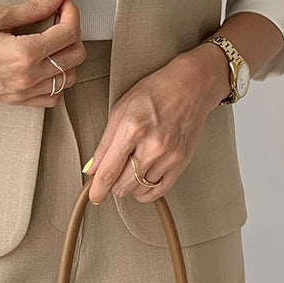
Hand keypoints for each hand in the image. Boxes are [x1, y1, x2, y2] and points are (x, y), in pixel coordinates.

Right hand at [0, 0, 86, 106]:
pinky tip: (45, 64)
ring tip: (52, 40)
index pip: (68, 33)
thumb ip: (31, 8)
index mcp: (23, 53)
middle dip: (72, 32)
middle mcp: (28, 77)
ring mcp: (23, 92)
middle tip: (57, 17)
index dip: (72, 12)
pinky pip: (53, 97)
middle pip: (76, 55)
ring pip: (69, 78)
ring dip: (68, 57)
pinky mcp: (17, 100)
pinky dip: (57, 80)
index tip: (63, 3)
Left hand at [84, 43, 229, 203]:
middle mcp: (152, 145)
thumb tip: (93, 167)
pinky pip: (160, 190)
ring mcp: (169, 156)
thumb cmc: (155, 92)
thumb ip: (105, 142)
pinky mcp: (181, 162)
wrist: (190, 87)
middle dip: (112, 184)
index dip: (98, 189)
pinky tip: (141, 181)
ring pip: (140, 189)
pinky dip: (147, 191)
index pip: (109, 171)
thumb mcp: (120, 109)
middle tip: (112, 172)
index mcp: (132, 129)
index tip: (94, 195)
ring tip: (129, 169)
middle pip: (124, 185)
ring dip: (129, 185)